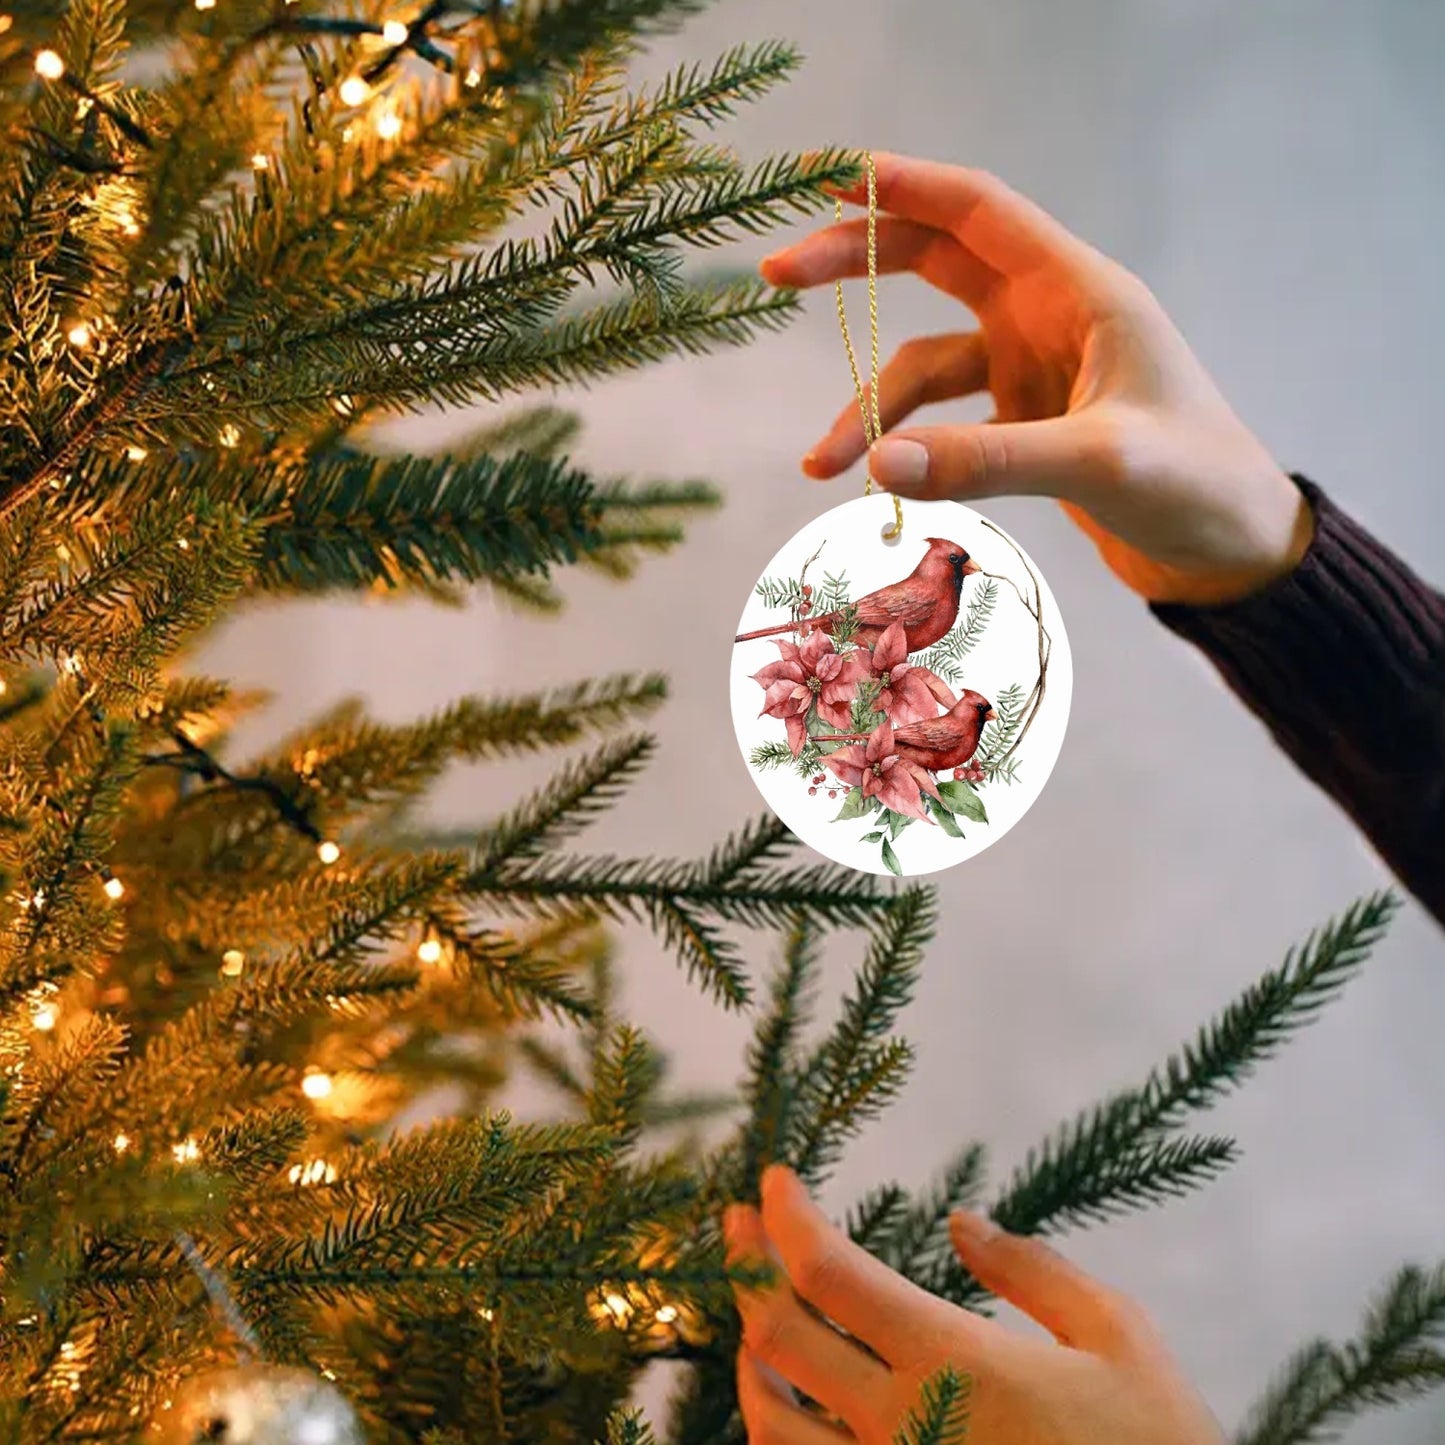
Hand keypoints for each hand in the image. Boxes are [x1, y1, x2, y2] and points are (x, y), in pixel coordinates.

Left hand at [724, 1165, 1224, 1444]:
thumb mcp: (1120, 1339)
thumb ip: (1035, 1272)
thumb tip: (963, 1221)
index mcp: (952, 1360)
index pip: (828, 1272)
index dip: (786, 1216)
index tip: (774, 1179)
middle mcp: (901, 1424)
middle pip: (779, 1334)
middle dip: (747, 1265)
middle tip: (738, 1225)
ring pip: (770, 1420)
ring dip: (750, 1356)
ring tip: (755, 1316)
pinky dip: (777, 1434)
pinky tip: (790, 1407)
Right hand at [761, 153, 1313, 605]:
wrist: (1232, 555)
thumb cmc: (1196, 487)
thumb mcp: (1097, 463)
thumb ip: (986, 459)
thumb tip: (875, 463)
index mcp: (1081, 292)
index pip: (980, 211)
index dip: (906, 186)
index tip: (833, 179)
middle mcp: (1049, 320)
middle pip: (936, 263)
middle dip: (858, 264)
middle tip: (779, 272)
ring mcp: (1032, 374)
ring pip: (925, 364)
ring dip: (870, 406)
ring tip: (818, 465)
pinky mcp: (1024, 429)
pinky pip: (942, 426)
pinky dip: (904, 449)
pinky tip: (876, 482)